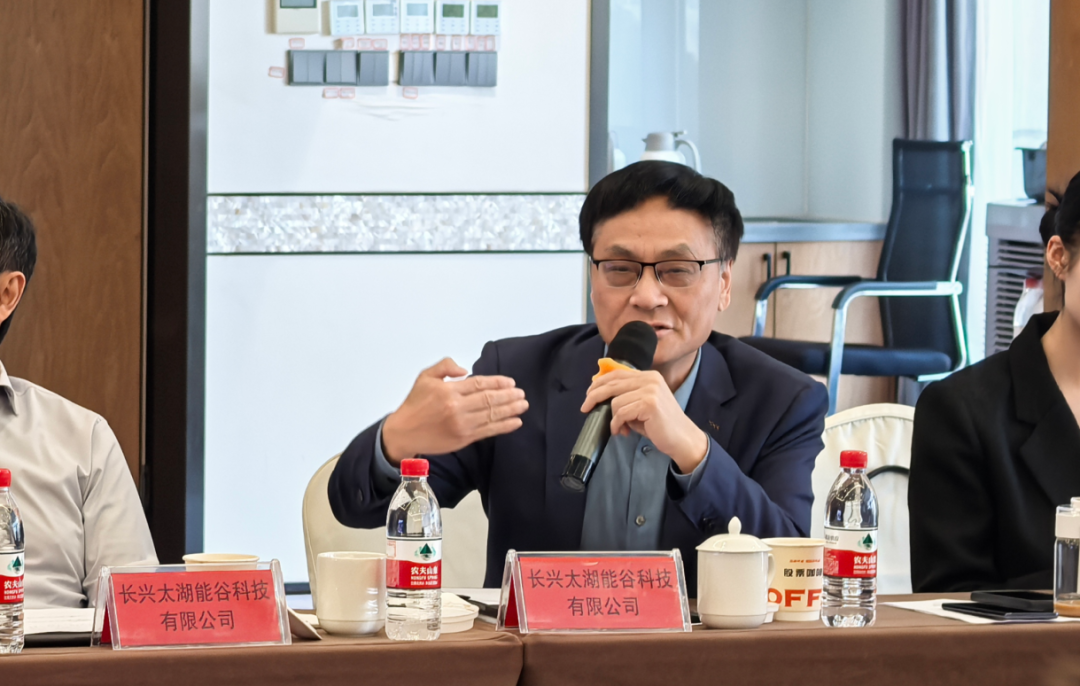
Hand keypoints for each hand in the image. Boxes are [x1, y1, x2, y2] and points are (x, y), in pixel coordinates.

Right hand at [381, 358, 528, 464]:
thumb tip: (464, 369)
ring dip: (510, 410)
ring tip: (523, 405)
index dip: (498, 383)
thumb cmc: (416, 403)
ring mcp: (462, 424)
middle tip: (522, 394)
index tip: (511, 383)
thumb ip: (445, 366)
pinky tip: (515, 422)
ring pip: (492, 415)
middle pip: (489, 399)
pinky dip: (504, 426)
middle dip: (509, 396)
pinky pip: (488, 431)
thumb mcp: (425, 377)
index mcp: (449, 390)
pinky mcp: (464, 438)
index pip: (480, 384)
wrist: (404, 432)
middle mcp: (457, 407)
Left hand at [581, 370, 707, 473]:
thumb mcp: (642, 404)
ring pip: (615, 401)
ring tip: (620, 428)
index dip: (599, 383)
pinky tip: (623, 432)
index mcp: (649, 376)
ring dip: (613, 418)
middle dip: (594, 396)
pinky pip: (621, 413)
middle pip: (612, 384)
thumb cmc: (660, 424)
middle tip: (585, 408)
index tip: (588, 394)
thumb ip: (627, 396)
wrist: (682, 439)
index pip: (617, 374)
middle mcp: (650, 379)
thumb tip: (600, 397)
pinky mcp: (649, 404)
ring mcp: (651, 390)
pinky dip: (617, 424)